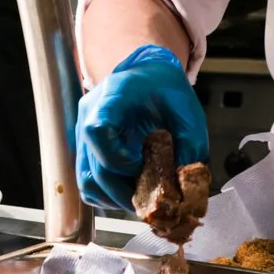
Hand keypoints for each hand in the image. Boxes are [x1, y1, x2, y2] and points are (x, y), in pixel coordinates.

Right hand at [76, 44, 208, 210]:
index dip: (118, 158)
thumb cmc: (164, 88)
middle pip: (93, 168)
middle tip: (151, 200)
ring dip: (113, 197)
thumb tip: (187, 184)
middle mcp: (89, 116)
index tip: (140, 164)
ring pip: (86, 180)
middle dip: (124, 191)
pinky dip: (106, 195)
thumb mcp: (186, 110)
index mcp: (112, 98)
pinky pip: (87, 182)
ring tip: (141, 199)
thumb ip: (191, 145)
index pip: (97, 132)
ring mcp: (83, 134)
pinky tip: (128, 192)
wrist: (148, 74)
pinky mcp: (86, 149)